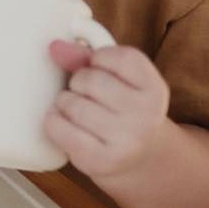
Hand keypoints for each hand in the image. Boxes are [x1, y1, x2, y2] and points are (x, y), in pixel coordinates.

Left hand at [43, 40, 170, 181]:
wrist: (141, 159)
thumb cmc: (122, 110)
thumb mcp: (119, 80)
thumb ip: (87, 57)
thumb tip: (55, 47)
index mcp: (154, 89)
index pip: (122, 57)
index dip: (99, 57)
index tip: (98, 67)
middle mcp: (146, 115)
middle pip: (91, 80)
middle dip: (78, 82)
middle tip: (85, 93)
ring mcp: (126, 140)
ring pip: (72, 104)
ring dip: (64, 102)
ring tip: (76, 109)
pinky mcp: (101, 160)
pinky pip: (58, 128)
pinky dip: (53, 121)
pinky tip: (63, 122)